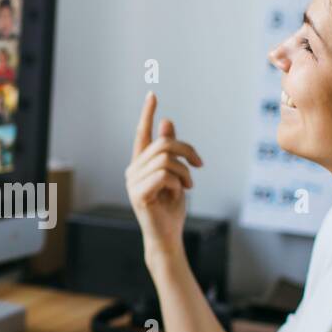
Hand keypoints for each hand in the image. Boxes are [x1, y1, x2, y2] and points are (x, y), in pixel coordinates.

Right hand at [124, 91, 202, 262]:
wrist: (167, 236)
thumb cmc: (170, 208)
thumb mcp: (176, 175)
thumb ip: (169, 151)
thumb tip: (166, 122)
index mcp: (140, 164)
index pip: (142, 134)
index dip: (147, 114)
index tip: (152, 95)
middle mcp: (133, 170)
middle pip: (162, 144)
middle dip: (187, 151)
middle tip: (199, 165)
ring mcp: (133, 183)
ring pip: (166, 159)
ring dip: (185, 172)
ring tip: (188, 186)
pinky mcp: (139, 194)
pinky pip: (164, 175)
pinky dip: (178, 183)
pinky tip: (179, 193)